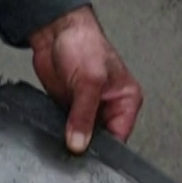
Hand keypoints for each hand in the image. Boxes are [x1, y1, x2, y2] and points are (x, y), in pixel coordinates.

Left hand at [29, 6, 143, 154]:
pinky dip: (60, 132)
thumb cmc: (82, 43)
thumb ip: (84, 115)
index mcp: (126, 100)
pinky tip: (56, 128)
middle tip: (74, 143)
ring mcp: (88, 110)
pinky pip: (66, 129)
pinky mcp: (70, 110)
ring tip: (65, 131)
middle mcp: (110, 107)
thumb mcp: (89, 81)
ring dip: (71, 138)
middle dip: (87, 144)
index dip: (104, 148)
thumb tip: (79, 143)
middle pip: (101, 140)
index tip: (87, 151)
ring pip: (82, 137)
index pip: (120, 137)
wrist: (55, 31)